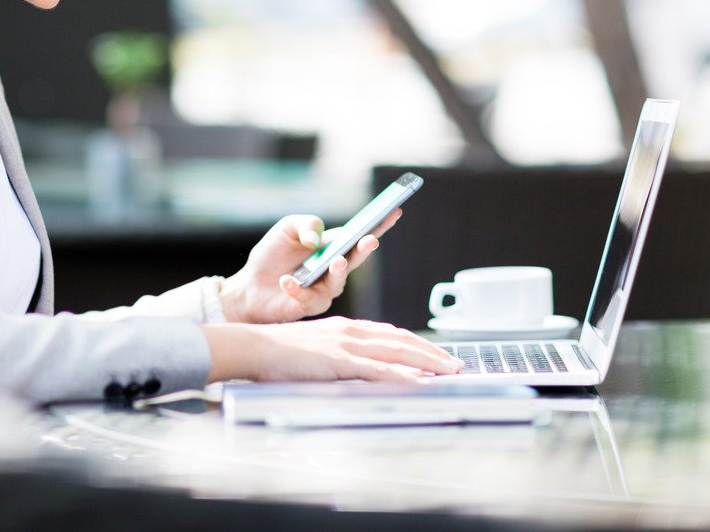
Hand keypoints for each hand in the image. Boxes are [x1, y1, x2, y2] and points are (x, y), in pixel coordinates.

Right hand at [203, 317, 461, 382]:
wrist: (254, 346)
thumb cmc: (276, 354)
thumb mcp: (313, 351)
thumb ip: (336, 358)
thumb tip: (353, 372)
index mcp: (344, 328)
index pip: (389, 334)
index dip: (416, 343)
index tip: (435, 353)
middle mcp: (350, 331)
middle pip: (400, 339)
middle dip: (431, 352)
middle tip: (455, 363)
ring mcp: (345, 345)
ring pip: (396, 351)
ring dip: (427, 361)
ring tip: (449, 371)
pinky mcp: (338, 361)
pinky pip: (377, 368)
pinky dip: (402, 374)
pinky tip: (419, 380)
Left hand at [219, 211, 401, 323]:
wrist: (248, 287)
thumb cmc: (271, 256)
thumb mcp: (286, 229)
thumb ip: (305, 224)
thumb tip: (317, 240)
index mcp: (333, 246)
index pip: (360, 234)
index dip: (379, 224)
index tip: (394, 211)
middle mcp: (335, 268)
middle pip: (356, 258)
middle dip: (364, 249)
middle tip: (370, 239)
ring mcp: (325, 289)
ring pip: (338, 281)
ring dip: (338, 270)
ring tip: (336, 260)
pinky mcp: (310, 306)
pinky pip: (309, 298)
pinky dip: (297, 287)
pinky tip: (286, 280)